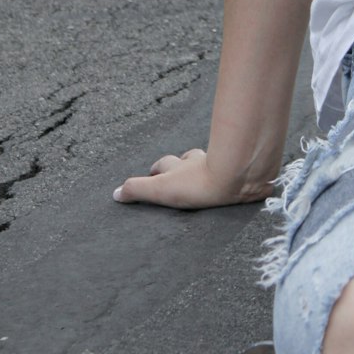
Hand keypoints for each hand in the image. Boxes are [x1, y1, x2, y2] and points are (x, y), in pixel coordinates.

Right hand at [112, 148, 273, 209]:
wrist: (237, 177)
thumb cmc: (198, 184)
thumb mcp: (161, 189)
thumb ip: (137, 190)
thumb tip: (115, 193)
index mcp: (180, 167)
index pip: (163, 164)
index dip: (157, 168)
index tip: (153, 172)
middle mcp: (199, 162)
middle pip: (187, 159)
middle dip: (181, 164)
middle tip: (178, 170)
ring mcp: (220, 164)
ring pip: (210, 161)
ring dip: (206, 165)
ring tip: (206, 173)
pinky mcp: (238, 173)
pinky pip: (233, 171)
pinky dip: (232, 174)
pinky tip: (235, 179)